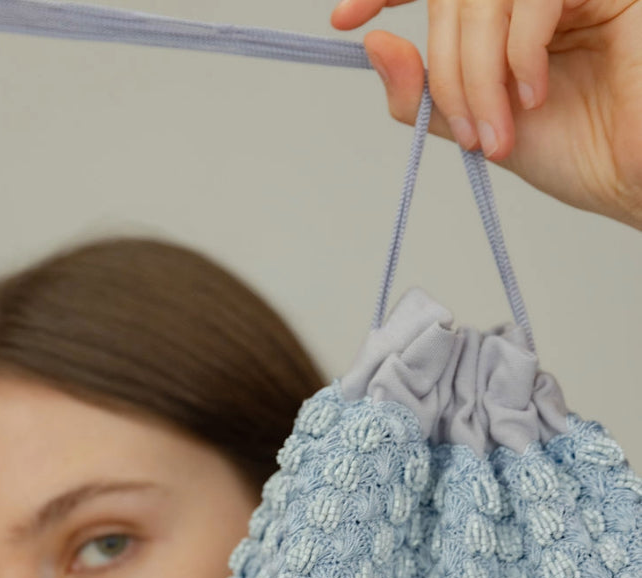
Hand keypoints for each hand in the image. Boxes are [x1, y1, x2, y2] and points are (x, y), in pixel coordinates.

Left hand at [330, 0, 641, 229]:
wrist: (633, 179)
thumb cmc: (578, 153)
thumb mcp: (477, 126)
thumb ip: (426, 93)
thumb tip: (375, 46)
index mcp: (509, 14)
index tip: (346, 21)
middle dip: (445, 70)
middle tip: (463, 130)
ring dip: (476, 71)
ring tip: (496, 128)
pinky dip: (517, 53)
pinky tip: (533, 94)